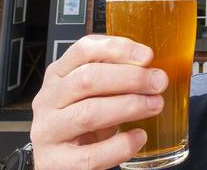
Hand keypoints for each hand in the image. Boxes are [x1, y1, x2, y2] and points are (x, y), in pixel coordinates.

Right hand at [30, 35, 167, 169]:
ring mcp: (48, 132)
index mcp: (58, 75)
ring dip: (129, 106)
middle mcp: (48, 100)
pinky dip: (120, 146)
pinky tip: (139, 137)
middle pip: (87, 79)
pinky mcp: (56, 162)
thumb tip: (153, 71)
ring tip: (155, 105)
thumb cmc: (78, 123)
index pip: (83, 50)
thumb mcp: (90, 94)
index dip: (118, 49)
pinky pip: (91, 155)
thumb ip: (112, 79)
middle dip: (130, 78)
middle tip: (158, 82)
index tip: (147, 56)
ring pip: (88, 113)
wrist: (56, 162)